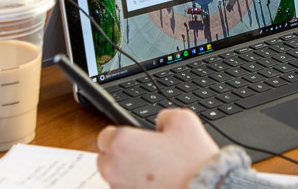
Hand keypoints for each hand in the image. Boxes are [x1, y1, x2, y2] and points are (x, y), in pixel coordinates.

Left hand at [97, 108, 219, 188]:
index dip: (122, 134)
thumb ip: (164, 116)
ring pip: (116, 177)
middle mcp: (114, 168)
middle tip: (147, 153)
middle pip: (106, 158)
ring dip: (129, 173)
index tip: (135, 138)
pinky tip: (158, 183)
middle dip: (122, 155)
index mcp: (122, 143)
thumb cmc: (192, 161)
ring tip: (156, 170)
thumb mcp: (184, 120)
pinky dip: (137, 186)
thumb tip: (160, 122)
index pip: (105, 135)